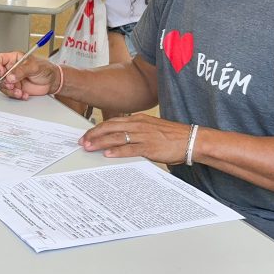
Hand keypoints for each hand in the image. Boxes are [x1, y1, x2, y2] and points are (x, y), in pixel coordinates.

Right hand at [0, 52, 57, 99]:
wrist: (52, 82)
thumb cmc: (45, 69)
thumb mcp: (34, 66)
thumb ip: (21, 71)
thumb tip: (10, 76)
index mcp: (13, 58)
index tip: (1, 72)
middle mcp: (11, 68)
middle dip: (2, 81)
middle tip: (10, 84)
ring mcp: (12, 79)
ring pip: (2, 85)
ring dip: (9, 90)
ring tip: (19, 92)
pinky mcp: (15, 88)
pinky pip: (9, 93)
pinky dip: (15, 95)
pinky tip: (23, 94)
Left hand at [78, 113, 193, 164]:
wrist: (191, 139)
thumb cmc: (172, 136)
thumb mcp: (151, 128)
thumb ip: (136, 131)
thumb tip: (121, 138)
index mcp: (138, 119)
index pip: (112, 122)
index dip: (97, 128)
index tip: (87, 134)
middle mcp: (139, 125)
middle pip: (110, 127)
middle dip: (94, 134)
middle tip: (83, 141)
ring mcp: (144, 135)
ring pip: (117, 137)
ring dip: (101, 142)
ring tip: (89, 147)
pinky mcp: (150, 147)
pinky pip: (130, 148)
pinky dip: (117, 151)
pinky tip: (107, 154)